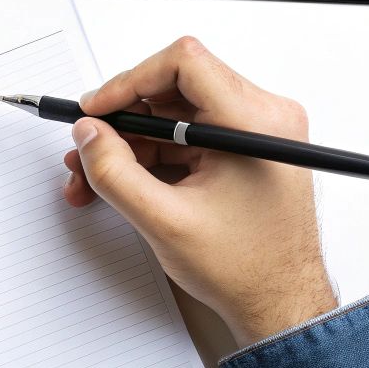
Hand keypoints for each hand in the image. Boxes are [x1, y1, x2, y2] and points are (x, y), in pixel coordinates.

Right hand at [62, 37, 336, 344]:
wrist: (280, 304)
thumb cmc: (247, 269)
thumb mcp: (165, 221)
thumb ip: (115, 172)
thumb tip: (88, 135)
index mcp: (255, 124)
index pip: (184, 63)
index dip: (129, 82)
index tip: (97, 110)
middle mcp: (263, 117)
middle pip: (175, 88)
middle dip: (122, 120)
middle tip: (89, 146)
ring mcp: (256, 133)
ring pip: (175, 114)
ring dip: (131, 142)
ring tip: (95, 175)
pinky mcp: (245, 150)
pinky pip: (188, 135)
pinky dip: (152, 155)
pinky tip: (123, 182)